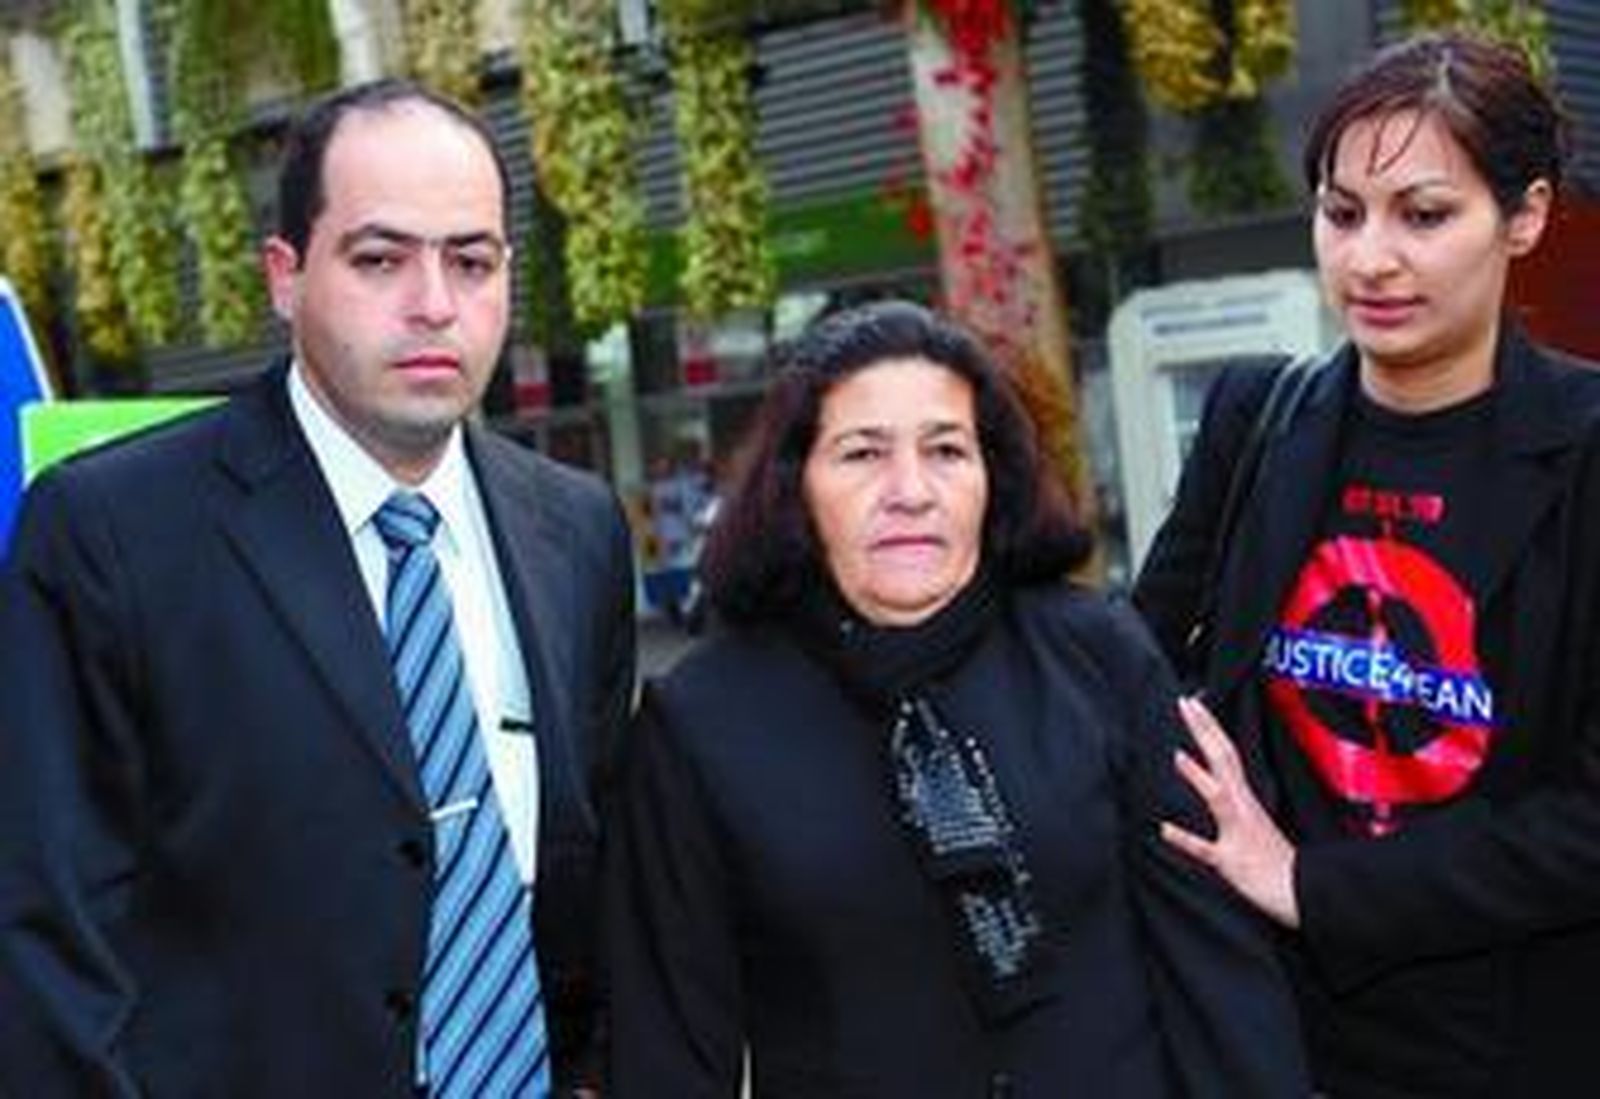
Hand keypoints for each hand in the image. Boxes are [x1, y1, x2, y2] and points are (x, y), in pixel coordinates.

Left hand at [1160, 696, 1300, 928]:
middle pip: (1223, 761)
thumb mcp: (1251, 825)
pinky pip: (1207, 850)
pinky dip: (1186, 839)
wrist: (1299, 892)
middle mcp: (1243, 808)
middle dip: (1205, 731)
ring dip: (1198, 777)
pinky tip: (1165, 829)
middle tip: (1186, 702)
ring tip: (1176, 755)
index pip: (1226, 753)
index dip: (1210, 727)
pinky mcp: (1231, 861)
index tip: (1194, 703)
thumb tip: (1217, 789)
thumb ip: (1233, 806)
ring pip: (1218, 798)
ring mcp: (1237, 833)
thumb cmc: (1276, 862)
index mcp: (1245, 799)